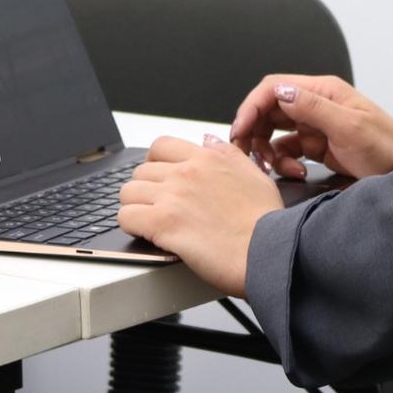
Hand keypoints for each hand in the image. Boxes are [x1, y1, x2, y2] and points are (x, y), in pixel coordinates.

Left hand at [117, 134, 280, 296]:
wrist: (267, 250)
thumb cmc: (266, 221)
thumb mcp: (255, 174)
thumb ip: (228, 154)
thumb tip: (208, 141)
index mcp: (208, 158)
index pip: (161, 146)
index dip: (154, 163)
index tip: (158, 179)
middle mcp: (187, 172)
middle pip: (141, 170)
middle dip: (145, 189)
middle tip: (156, 207)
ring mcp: (173, 196)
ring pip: (128, 192)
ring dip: (135, 207)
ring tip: (148, 222)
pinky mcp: (162, 223)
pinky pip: (125, 217)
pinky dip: (131, 226)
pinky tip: (146, 234)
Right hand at [230, 74, 392, 179]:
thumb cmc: (387, 146)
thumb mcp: (350, 127)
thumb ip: (314, 108)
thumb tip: (281, 92)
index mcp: (323, 91)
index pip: (274, 87)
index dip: (251, 106)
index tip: (239, 130)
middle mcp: (316, 104)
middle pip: (268, 109)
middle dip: (253, 131)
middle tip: (247, 154)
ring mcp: (315, 125)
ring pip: (274, 131)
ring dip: (267, 150)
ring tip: (274, 168)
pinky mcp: (317, 145)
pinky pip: (287, 150)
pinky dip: (284, 162)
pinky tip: (296, 172)